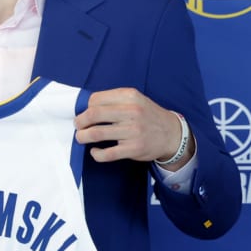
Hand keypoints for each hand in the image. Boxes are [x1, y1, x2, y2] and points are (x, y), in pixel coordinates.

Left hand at [73, 87, 189, 166]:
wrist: (172, 133)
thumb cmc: (147, 115)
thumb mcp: (135, 100)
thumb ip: (114, 100)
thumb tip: (85, 107)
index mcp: (129, 96)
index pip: (96, 99)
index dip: (85, 108)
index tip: (84, 113)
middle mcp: (132, 112)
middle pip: (93, 114)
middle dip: (80, 122)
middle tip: (78, 126)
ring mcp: (133, 131)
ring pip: (96, 134)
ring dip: (82, 137)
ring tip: (82, 138)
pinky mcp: (134, 148)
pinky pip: (107, 153)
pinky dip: (96, 154)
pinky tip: (95, 151)